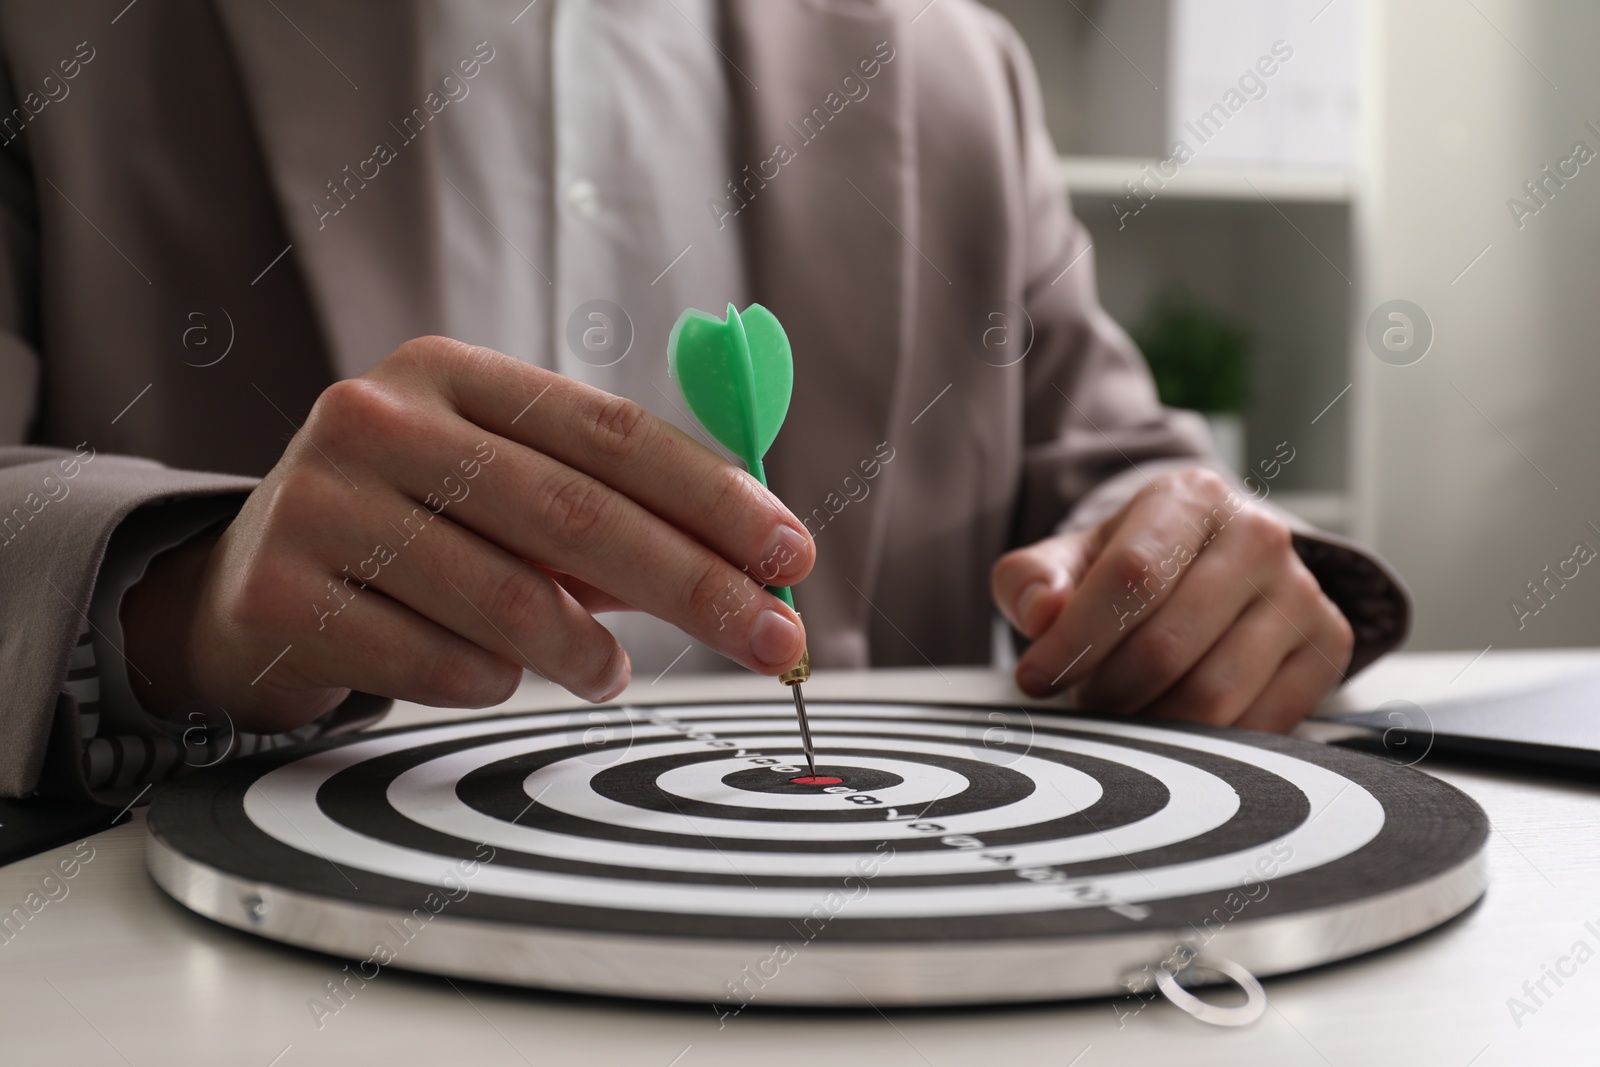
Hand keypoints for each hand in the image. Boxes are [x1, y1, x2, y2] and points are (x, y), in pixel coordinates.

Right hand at [121, 337, 813, 732]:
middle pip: (574, 513)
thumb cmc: (416, 532)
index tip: (791, 553)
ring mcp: (320, 505)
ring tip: (608, 673)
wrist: (249, 585)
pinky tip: (496, 675)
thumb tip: (754, 562)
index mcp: (449, 375)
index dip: (713, 496)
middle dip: (696, 587)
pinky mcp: (284, 597)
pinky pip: (440, 665)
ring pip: (509, 600)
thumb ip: (612, 512)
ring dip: (587, 654)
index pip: (610, 430)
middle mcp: (378, 420)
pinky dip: (494, 684)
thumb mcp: (504, 494)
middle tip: (775, 642)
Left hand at [990, 468, 1352, 731]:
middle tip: (1082, 699)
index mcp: (1193, 498)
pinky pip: (1257, 726)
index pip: (1131, 576)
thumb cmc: (1131, 563)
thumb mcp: (1071, 558)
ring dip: (1149, 722)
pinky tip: (1172, 723)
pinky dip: (1202, 744)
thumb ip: (1032, 580)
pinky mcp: (1327, 647)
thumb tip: (1040, 612)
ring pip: (1212, 696)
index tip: (1034, 678)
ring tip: (1122, 708)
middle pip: (1167, 646)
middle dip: (1108, 690)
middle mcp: (1260, 538)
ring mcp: (1302, 594)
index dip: (1076, 639)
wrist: (1209, 566)